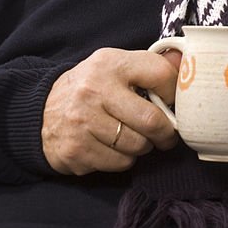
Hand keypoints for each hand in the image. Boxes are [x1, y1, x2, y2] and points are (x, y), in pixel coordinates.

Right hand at [42, 47, 179, 174]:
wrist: (41, 110)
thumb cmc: (92, 87)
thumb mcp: (116, 65)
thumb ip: (150, 66)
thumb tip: (187, 64)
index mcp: (110, 63)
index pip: (160, 75)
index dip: (174, 92)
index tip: (173, 102)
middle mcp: (94, 90)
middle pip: (151, 121)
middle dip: (166, 133)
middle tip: (166, 135)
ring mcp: (82, 122)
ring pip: (137, 146)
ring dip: (143, 146)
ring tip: (133, 136)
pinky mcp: (75, 150)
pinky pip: (120, 163)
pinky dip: (123, 159)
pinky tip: (112, 146)